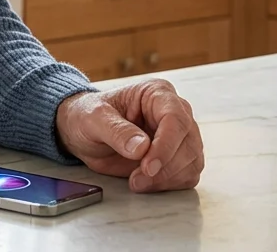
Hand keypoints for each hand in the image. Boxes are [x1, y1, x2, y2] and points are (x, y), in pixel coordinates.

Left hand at [55, 80, 202, 192]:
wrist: (84, 133)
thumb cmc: (88, 117)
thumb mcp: (93, 119)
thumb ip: (116, 131)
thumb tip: (142, 147)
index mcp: (157, 93)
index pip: (175, 118)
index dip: (166, 145)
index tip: (148, 166)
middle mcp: (174, 112)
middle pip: (189, 142)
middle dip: (165, 167)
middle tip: (137, 179)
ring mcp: (179, 136)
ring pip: (192, 161)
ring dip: (167, 178)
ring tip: (136, 181)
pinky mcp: (177, 157)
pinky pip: (188, 174)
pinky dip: (170, 184)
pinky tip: (146, 182)